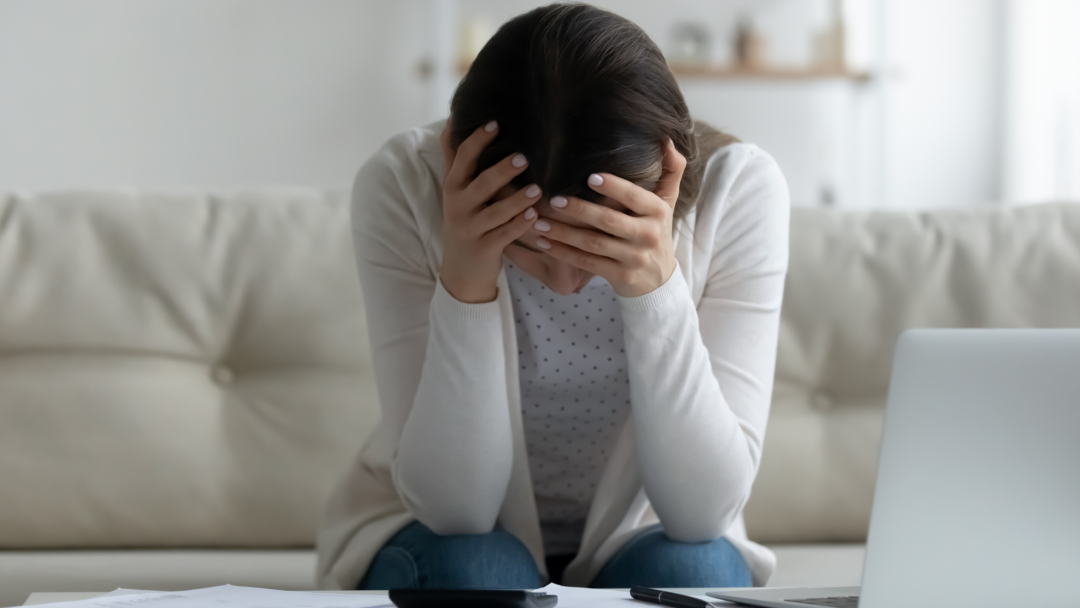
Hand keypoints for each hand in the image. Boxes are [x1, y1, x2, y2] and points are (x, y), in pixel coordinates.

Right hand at [438, 121, 540, 302]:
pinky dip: (519, 226)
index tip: (496, 123)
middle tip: (524, 157)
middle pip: (481, 184)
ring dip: (517, 200)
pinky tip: (534, 216)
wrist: (460, 269)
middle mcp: (458, 205)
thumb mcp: (457, 189)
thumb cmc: (465, 219)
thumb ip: (456, 157)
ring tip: (537, 189)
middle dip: (502, 171)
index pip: (463, 158)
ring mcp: (471, 228)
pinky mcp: (484, 248)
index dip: (477, 140)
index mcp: (453, 186)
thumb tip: (453, 118)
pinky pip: (504, 235)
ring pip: (496, 212)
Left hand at [532, 138, 686, 296]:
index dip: (614, 187)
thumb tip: (667, 140)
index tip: (589, 177)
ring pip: (593, 243)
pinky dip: (563, 253)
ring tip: (539, 221)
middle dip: (579, 210)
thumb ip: (671, 170)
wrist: (659, 279)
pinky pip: (587, 263)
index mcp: (657, 212)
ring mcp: (633, 258)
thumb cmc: (656, 231)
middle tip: (553, 199)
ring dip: (564, 233)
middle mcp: (647, 235)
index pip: (635, 197)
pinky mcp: (619, 276)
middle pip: (609, 221)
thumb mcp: (668, 202)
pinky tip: (544, 243)